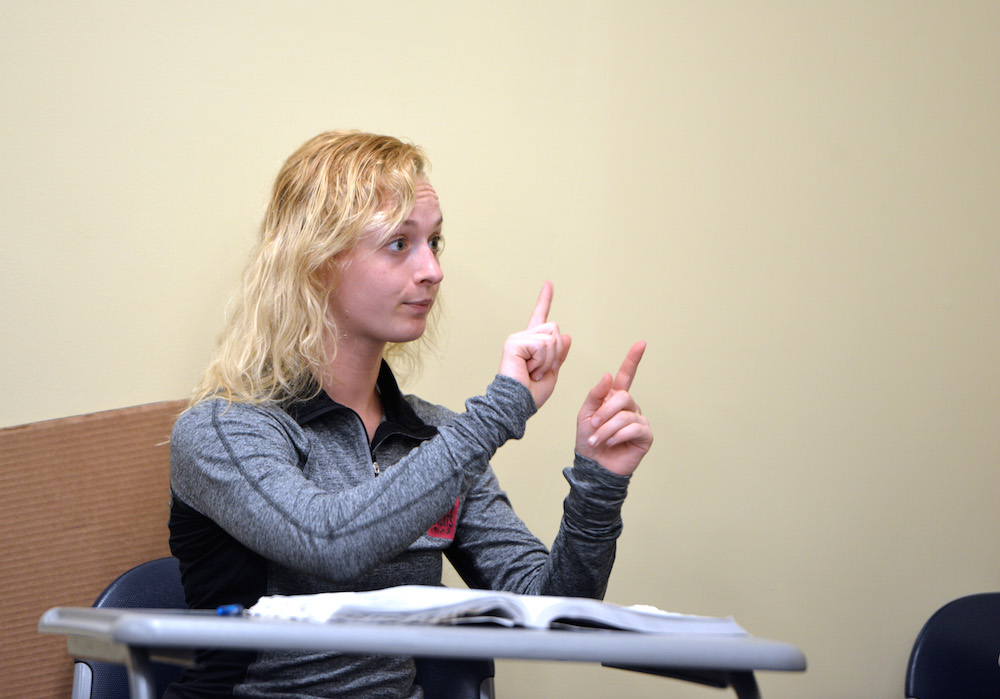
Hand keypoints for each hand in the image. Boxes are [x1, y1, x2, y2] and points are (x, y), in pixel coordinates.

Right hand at [498, 281, 571, 408]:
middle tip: (539, 369)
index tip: (548, 283)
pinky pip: (542, 345)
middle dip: (555, 353)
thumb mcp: (552, 372)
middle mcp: (523, 337)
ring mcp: (517, 338)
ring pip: (551, 337)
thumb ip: (559, 354)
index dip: (544, 299)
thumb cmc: (531, 393)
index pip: (540, 316)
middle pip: (555, 329)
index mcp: (531, 343)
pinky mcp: (514, 343)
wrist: (517, 405)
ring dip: (548, 360)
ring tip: (533, 371)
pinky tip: (529, 369)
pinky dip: (542, 361)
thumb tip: (565, 336)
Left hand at [576, 341, 652, 475]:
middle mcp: (629, 407)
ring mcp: (639, 421)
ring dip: (607, 429)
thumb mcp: (585, 414)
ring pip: (624, 415)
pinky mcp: (645, 436)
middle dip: (604, 412)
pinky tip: (611, 443)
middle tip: (594, 426)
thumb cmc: (589, 440)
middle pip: (622, 397)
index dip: (633, 359)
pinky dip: (617, 436)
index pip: (626, 375)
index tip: (641, 343)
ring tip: (598, 440)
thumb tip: (608, 375)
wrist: (593, 465)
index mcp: (614, 399)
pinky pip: (633, 428)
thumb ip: (596, 394)